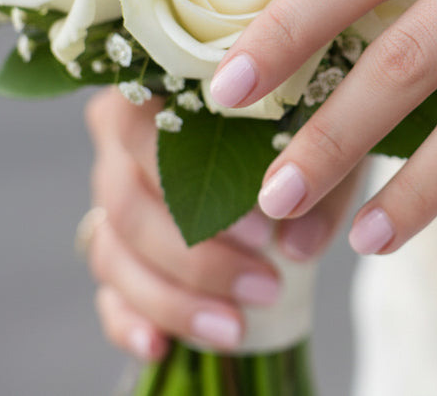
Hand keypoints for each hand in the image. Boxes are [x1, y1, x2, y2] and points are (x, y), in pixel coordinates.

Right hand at [84, 88, 360, 358]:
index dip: (193, 186)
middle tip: (265, 286)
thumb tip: (298, 249)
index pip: (143, 133)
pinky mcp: (116, 247)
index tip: (263, 230)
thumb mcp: (329, 137)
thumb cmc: (313, 121)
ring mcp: (109, 195)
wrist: (306, 136)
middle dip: (197, 258)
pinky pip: (107, 291)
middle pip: (128, 204)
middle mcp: (119, 139)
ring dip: (175, 299)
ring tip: (236, 328)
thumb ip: (319, 184)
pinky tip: (161, 346)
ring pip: (114, 253)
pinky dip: (130, 322)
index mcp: (159, 90)